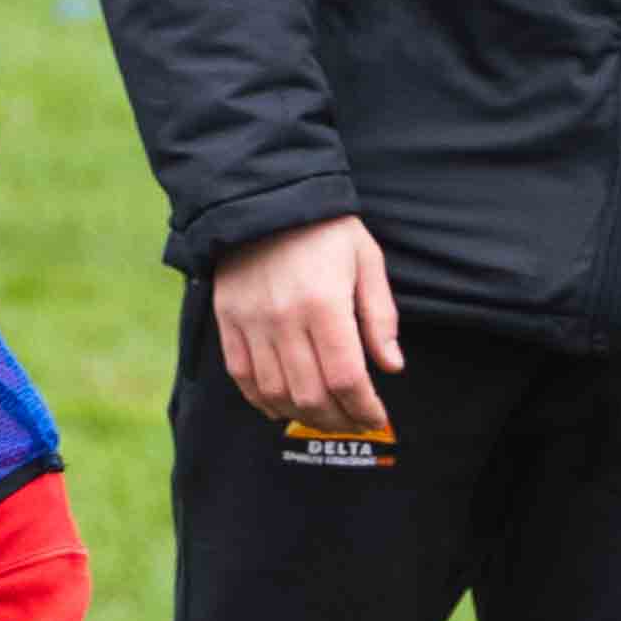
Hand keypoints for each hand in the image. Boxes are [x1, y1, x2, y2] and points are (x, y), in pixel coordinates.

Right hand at [212, 217, 402, 436]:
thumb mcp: (367, 260)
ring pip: (276, 393)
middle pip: (311, 394)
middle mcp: (285, 319)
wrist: (265, 198)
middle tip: (355, 423)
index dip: (364, 408)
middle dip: (338, 420)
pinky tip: (283, 408)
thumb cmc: (325, 230)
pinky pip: (241, 375)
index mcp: (324, 304)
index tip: (376, 417)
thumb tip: (392, 366)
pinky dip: (262, 400)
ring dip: (303, 416)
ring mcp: (252, 322)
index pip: (346, 377)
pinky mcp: (228, 320)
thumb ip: (380, 316)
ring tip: (325, 418)